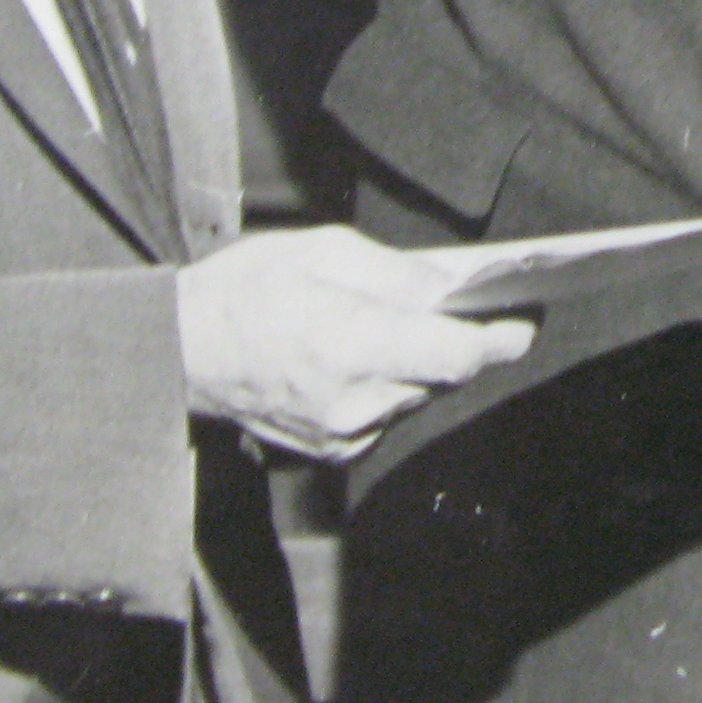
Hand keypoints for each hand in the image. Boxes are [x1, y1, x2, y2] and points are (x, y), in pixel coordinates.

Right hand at [175, 224, 531, 461]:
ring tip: (395, 324)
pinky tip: (362, 355)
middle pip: (442, 377)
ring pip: (416, 397)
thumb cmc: (244, 291)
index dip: (497, 341)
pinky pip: (387, 415)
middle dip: (457, 342)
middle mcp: (354, 402)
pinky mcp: (333, 451)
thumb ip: (394, 273)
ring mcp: (343, 434)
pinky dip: (389, 386)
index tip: (524, 324)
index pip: (454, 356)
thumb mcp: (320, 250)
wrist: (178, 354)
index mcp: (352, 346)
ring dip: (420, 364)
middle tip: (466, 307)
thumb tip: (449, 288)